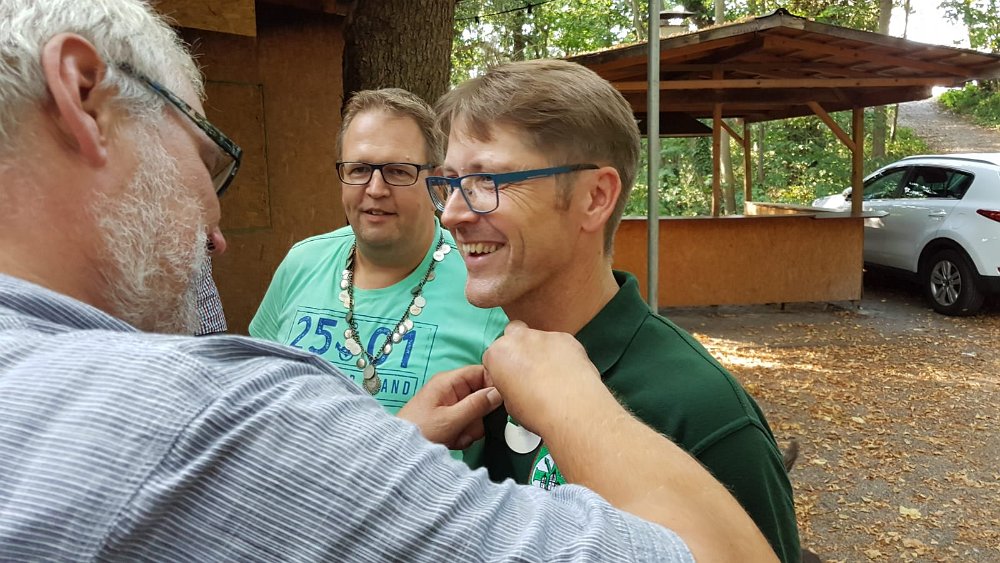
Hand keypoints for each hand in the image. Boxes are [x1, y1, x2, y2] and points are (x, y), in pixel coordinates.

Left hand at [398, 365, 501, 449]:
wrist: (399, 452)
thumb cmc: (420, 431)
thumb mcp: (451, 419)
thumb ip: (477, 405)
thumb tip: (499, 393)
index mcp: (449, 382)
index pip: (481, 372)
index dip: (493, 386)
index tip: (499, 403)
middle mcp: (451, 390)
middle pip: (481, 396)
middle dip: (478, 416)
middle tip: (467, 427)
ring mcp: (451, 406)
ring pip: (477, 414)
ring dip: (470, 429)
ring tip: (455, 436)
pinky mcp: (449, 420)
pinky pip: (468, 424)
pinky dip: (464, 435)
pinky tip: (453, 441)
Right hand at [482, 321, 605, 435]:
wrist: (572, 406)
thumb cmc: (537, 410)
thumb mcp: (509, 404)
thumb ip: (509, 385)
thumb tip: (516, 385)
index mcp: (498, 354)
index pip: (492, 356)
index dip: (501, 368)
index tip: (510, 379)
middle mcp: (518, 338)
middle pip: (512, 335)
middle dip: (518, 348)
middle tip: (528, 370)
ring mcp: (543, 335)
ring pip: (537, 338)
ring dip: (541, 351)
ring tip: (553, 374)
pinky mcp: (566, 337)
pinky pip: (559, 343)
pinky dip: (561, 353)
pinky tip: (568, 371)